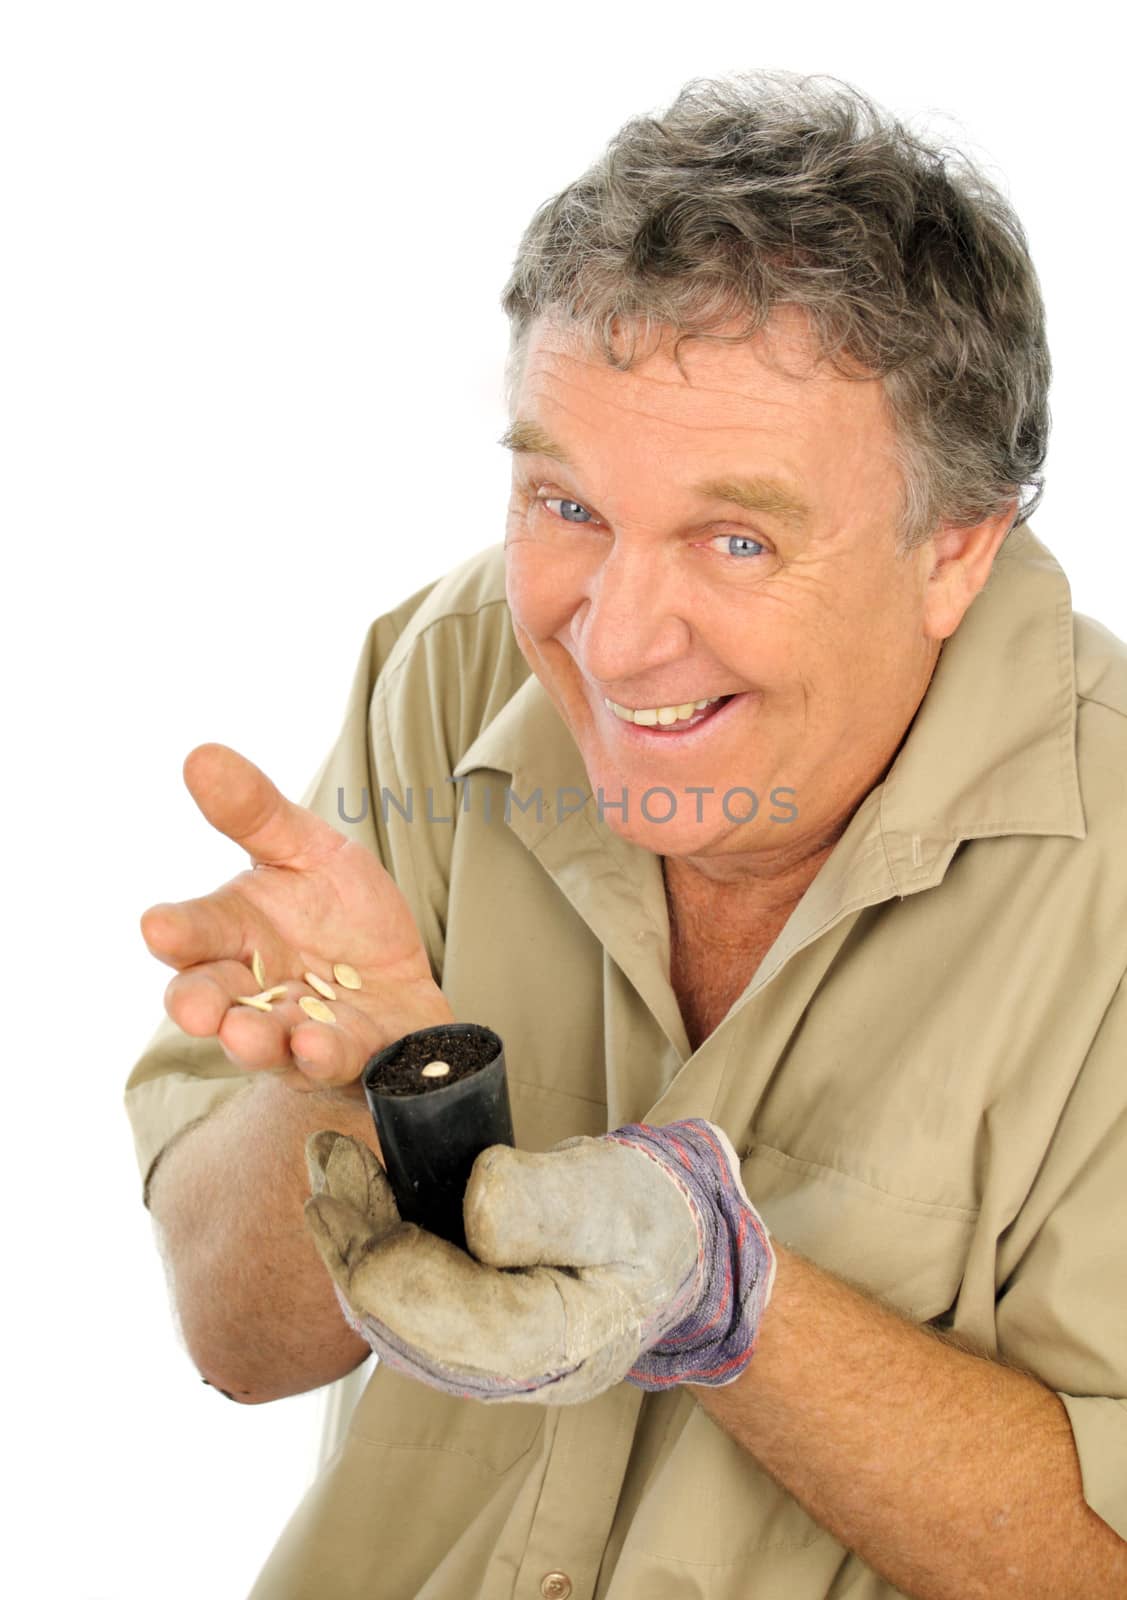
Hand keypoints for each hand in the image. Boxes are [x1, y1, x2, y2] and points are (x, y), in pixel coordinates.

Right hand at [140, 743, 452, 1092]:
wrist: (399, 979)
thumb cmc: (339, 913)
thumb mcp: (308, 849)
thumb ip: (256, 813)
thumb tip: (200, 754)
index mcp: (234, 931)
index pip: (193, 932)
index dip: (176, 932)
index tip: (159, 926)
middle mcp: (252, 988)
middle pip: (208, 998)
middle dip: (198, 1004)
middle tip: (194, 1006)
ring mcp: (293, 1030)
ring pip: (260, 1042)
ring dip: (251, 1041)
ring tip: (244, 1035)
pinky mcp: (344, 1057)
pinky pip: (328, 1063)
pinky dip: (320, 1056)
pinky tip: (315, 1046)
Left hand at [303, 1118, 776, 1404]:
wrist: (672, 1238)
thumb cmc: (649, 1215)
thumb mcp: (615, 1194)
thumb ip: (548, 1204)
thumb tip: (473, 1207)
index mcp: (549, 1349)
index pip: (438, 1314)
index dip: (383, 1248)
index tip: (349, 1178)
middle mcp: (507, 1375)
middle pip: (400, 1322)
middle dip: (352, 1240)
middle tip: (326, 1156)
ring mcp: (484, 1361)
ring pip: (391, 1314)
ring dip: (352, 1240)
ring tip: (329, 1164)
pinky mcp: (470, 1333)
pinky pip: (405, 1299)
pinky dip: (374, 1244)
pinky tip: (356, 1194)